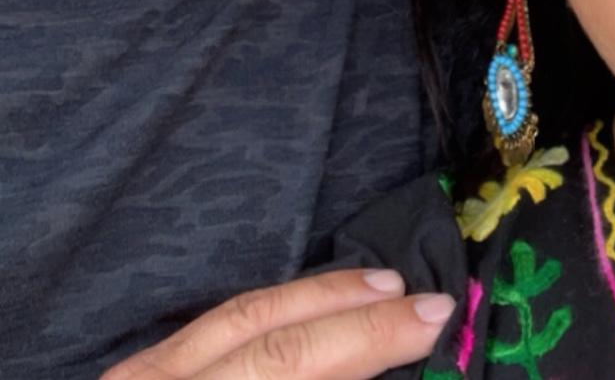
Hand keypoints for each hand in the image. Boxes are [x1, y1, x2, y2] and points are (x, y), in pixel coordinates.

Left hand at [101, 269, 455, 379]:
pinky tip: (316, 301)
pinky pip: (218, 323)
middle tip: (433, 302)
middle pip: (268, 343)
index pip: (285, 368)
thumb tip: (381, 377)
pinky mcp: (141, 374)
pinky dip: (278, 304)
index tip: (433, 328)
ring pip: (239, 316)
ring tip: (385, 283)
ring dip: (320, 296)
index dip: (365, 345)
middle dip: (359, 318)